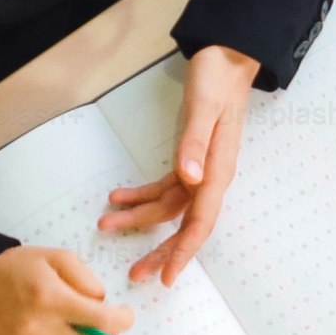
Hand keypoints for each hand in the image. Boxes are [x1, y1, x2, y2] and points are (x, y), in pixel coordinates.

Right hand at [0, 245, 133, 334]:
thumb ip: (88, 279)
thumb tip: (104, 307)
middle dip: (105, 334)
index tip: (124, 315)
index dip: (122, 320)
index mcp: (49, 299)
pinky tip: (47, 332)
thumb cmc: (20, 271)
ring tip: (62, 321)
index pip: (102, 322)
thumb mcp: (57, 258)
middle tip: (96, 319)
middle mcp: (39, 330)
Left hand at [101, 43, 258, 282]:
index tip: (168, 275)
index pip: (200, 222)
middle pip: (184, 224)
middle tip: (135, 273)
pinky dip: (140, 195)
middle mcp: (210, 178)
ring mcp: (200, 171)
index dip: (183, 251)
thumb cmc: (218, 79)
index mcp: (218, 171)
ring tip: (107, 225)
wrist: (228, 59)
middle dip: (160, 250)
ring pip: (168, 209)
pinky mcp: (189, 161)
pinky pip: (164, 188)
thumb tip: (191, 179)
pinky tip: (117, 196)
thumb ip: (197, 144)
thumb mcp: (205, 107)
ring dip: (139, 220)